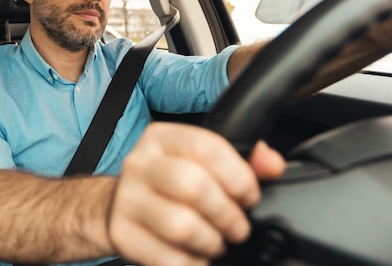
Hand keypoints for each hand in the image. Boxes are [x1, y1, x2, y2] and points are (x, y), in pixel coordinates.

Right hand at [107, 122, 284, 265]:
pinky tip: (197, 257)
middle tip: (237, 227)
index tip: (249, 196)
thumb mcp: (199, 162)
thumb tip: (272, 163)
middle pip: (194, 186)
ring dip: (211, 242)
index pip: (206, 148)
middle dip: (228, 214)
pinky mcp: (122, 233)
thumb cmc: (168, 182)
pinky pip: (167, 257)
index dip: (239, 177)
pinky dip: (192, 264)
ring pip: (181, 225)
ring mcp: (127, 198)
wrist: (119, 205)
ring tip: (216, 243)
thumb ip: (243, 160)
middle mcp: (140, 163)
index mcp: (162, 138)